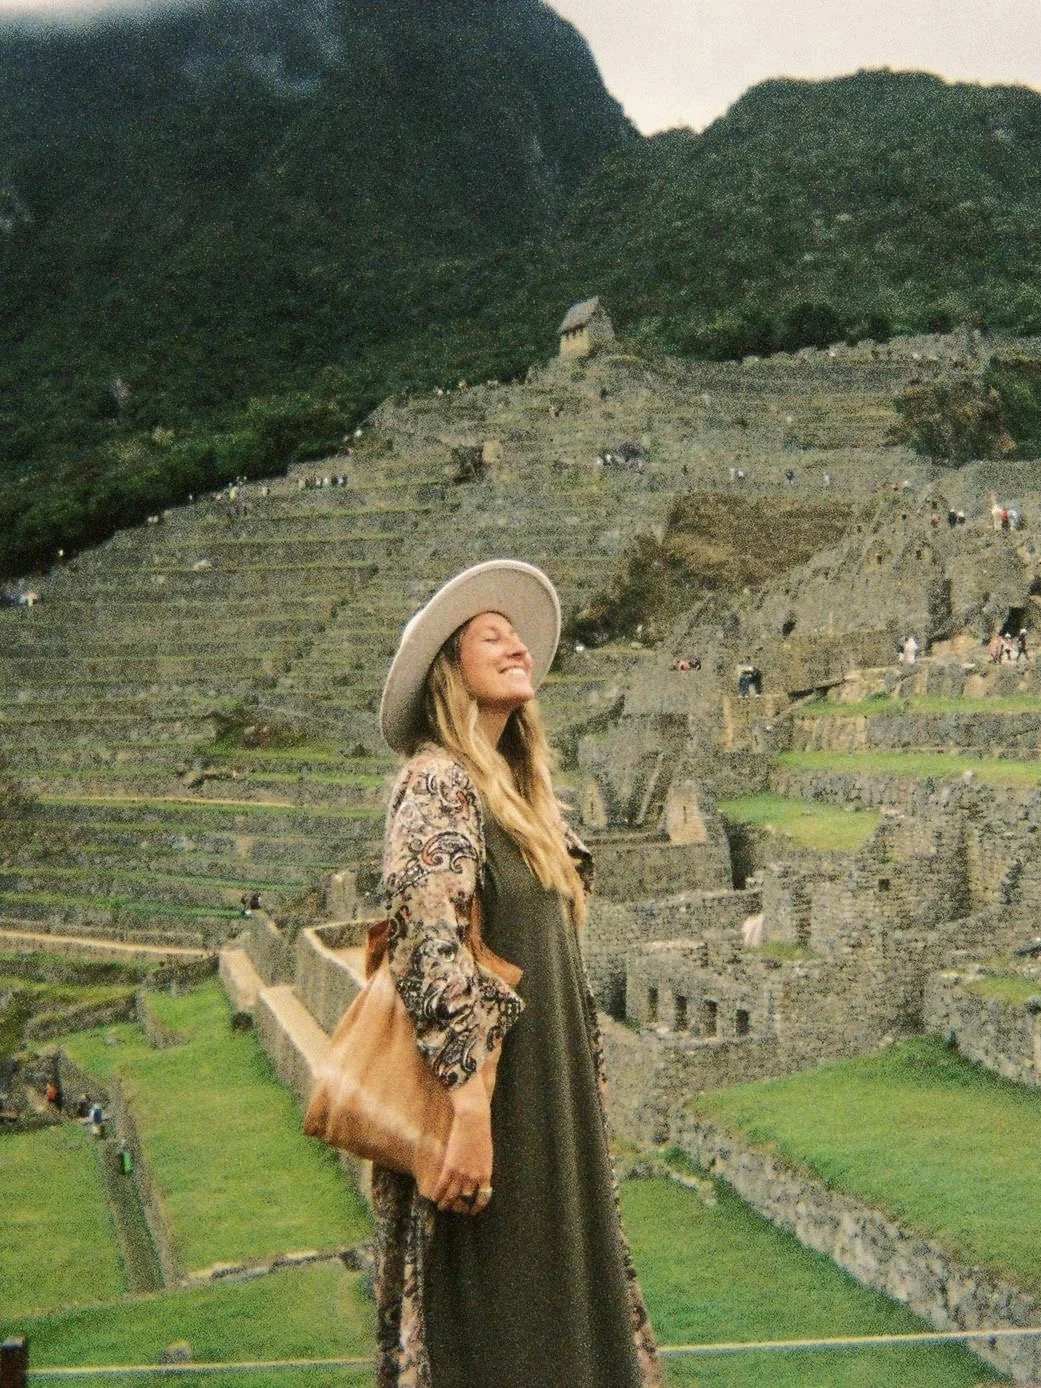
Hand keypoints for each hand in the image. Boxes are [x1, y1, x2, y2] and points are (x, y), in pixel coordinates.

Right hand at [432, 1075, 492, 1215]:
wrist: (473, 1120)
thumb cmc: (481, 1132)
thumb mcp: (486, 1153)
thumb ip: (482, 1166)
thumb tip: (478, 1175)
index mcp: (486, 1174)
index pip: (483, 1197)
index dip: (477, 1206)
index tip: (472, 1209)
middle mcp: (474, 1177)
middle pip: (465, 1199)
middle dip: (458, 1206)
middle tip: (452, 1208)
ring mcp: (461, 1173)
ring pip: (452, 1196)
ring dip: (445, 1203)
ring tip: (441, 1206)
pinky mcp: (450, 1166)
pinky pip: (442, 1185)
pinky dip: (437, 1193)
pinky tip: (433, 1196)